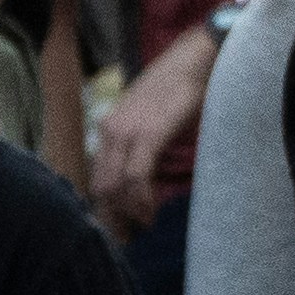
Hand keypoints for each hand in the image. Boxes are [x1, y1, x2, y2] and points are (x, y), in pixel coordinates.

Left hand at [90, 21, 215, 238]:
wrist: (197, 58)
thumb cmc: (183, 88)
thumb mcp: (153, 118)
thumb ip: (142, 145)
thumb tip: (145, 176)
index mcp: (109, 128)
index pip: (98, 176)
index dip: (106, 206)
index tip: (120, 226)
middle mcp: (109, 131)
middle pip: (100, 186)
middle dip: (114, 216)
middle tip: (131, 236)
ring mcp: (125, 132)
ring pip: (114, 186)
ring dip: (128, 212)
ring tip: (144, 225)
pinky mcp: (146, 135)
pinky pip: (135, 177)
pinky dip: (140, 199)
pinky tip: (150, 212)